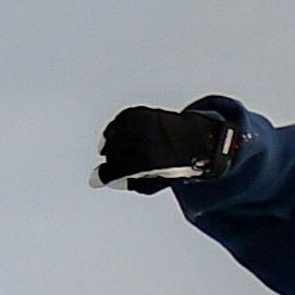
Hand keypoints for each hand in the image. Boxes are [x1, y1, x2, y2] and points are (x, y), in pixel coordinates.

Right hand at [95, 104, 232, 192]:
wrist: (198, 140)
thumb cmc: (178, 164)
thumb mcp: (155, 182)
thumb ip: (129, 182)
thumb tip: (107, 179)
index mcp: (147, 160)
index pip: (115, 169)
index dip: (103, 176)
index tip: (96, 179)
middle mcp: (143, 139)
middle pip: (112, 152)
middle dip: (112, 161)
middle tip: (118, 168)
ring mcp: (142, 122)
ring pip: (113, 134)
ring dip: (112, 145)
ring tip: (116, 153)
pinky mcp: (142, 112)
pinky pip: (119, 120)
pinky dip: (115, 129)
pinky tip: (117, 136)